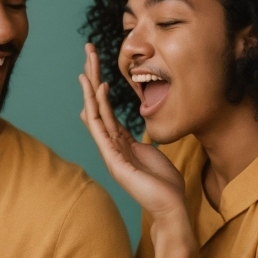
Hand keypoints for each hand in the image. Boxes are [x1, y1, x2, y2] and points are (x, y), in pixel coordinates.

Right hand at [79, 44, 187, 225]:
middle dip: (92, 75)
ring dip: (90, 86)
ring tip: (87, 64)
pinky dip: (100, 106)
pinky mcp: (113, 159)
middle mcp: (110, 143)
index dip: (97, 84)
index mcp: (118, 141)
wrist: (170, 207)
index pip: (104, 107)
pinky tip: (99, 88)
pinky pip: (103, 128)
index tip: (93, 63)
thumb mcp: (148, 152)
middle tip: (88, 50)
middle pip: (96, 103)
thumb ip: (137, 139)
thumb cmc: (162, 183)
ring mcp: (109, 151)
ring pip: (95, 112)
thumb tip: (129, 129)